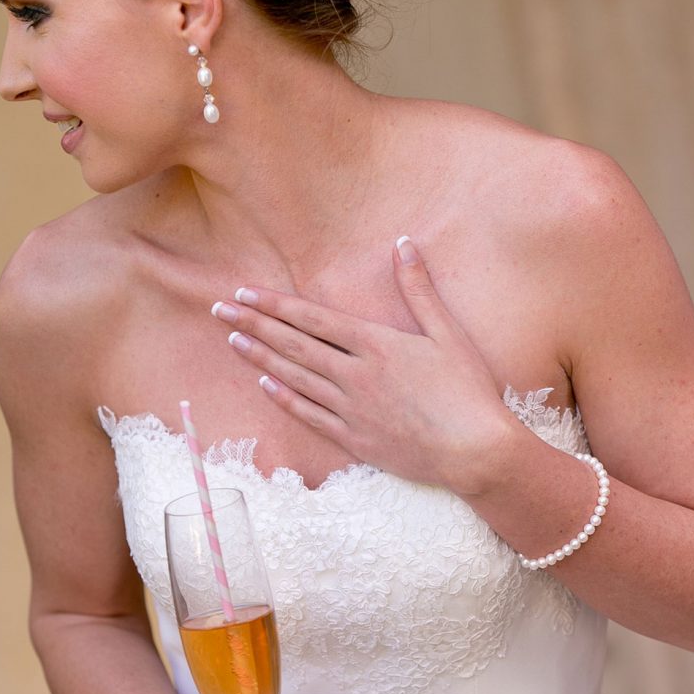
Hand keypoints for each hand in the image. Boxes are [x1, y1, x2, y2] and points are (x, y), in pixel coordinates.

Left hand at [212, 237, 516, 494]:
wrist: (474, 451)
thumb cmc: (467, 390)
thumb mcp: (448, 333)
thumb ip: (419, 289)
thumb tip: (403, 243)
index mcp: (376, 345)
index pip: (313, 319)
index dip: (275, 305)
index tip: (245, 293)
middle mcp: (354, 375)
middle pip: (293, 345)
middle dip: (253, 324)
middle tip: (218, 310)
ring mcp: (350, 410)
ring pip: (294, 378)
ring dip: (260, 358)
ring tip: (232, 341)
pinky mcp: (353, 440)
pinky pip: (310, 415)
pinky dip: (285, 399)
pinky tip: (266, 385)